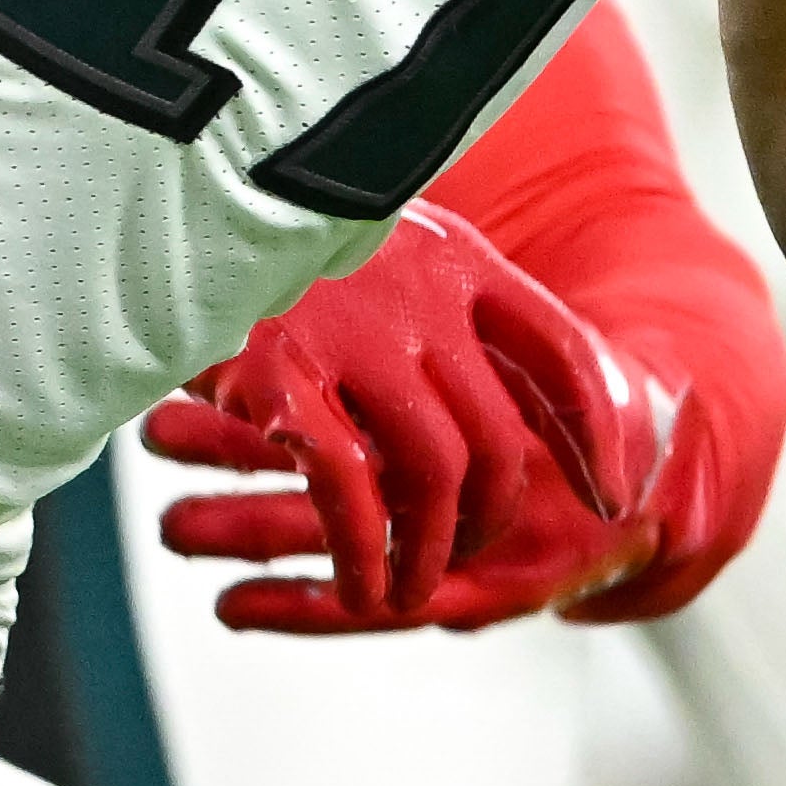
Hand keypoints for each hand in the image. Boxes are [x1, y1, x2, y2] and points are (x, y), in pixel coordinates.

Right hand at [143, 202, 730, 632]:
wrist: (171, 192)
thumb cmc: (277, 237)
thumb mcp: (379, 244)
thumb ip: (438, 305)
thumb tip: (505, 402)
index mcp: (455, 258)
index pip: (561, 354)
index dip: (598, 436)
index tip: (614, 500)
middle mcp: (418, 292)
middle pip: (497, 438)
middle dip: (488, 522)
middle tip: (457, 559)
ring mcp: (353, 332)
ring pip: (434, 474)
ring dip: (427, 554)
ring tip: (403, 592)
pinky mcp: (282, 374)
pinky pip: (348, 490)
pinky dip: (363, 553)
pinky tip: (360, 585)